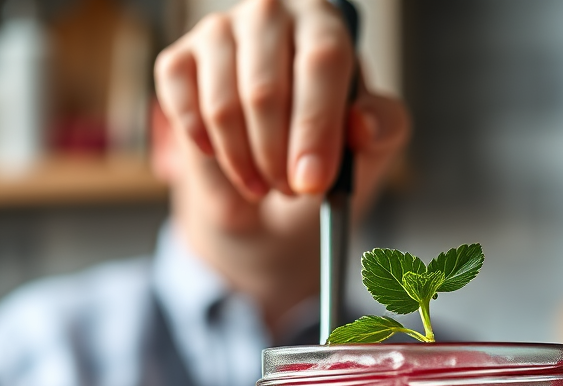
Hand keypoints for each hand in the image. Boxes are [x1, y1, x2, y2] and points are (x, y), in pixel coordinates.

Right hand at [154, 0, 409, 205]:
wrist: (275, 183)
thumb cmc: (326, 152)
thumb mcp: (373, 146)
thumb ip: (383, 129)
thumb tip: (360, 125)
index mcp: (324, 24)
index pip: (321, 59)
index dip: (316, 126)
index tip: (313, 181)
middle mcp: (270, 15)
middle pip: (265, 89)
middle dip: (277, 157)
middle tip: (290, 191)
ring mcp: (219, 33)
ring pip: (223, 108)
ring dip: (243, 163)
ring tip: (264, 183)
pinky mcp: (179, 62)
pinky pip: (184, 110)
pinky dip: (207, 150)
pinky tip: (225, 159)